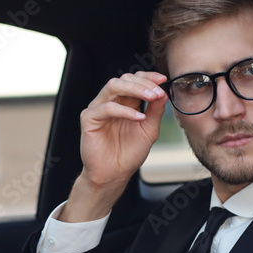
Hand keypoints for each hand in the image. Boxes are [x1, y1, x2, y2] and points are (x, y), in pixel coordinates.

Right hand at [60, 72, 168, 221]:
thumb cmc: (128, 154)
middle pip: (124, 79)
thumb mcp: (149, 130)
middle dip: (143, 83)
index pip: (134, 80)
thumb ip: (155, 111)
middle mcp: (110, 102)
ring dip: (135, 89)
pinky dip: (124, 110)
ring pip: (113, 86)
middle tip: (158, 91)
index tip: (163, 80)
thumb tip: (163, 92)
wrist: (113, 175)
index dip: (148, 77)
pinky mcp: (89, 119)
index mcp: (124, 102)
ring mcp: (98, 109)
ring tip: (151, 97)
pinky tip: (138, 117)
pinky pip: (106, 107)